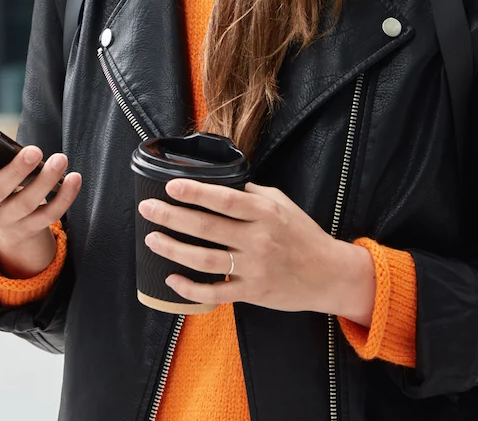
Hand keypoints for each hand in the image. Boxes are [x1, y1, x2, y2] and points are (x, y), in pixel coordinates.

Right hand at [0, 135, 81, 278]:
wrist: (4, 222)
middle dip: (15, 170)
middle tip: (35, 150)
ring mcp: (6, 219)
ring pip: (26, 203)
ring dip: (45, 181)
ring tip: (60, 159)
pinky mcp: (29, 228)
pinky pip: (49, 215)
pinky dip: (64, 197)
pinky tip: (74, 178)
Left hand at [138, 181, 374, 322]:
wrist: (330, 275)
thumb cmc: (303, 235)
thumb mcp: (282, 204)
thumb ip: (251, 194)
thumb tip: (219, 185)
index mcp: (265, 212)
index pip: (224, 199)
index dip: (195, 192)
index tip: (170, 185)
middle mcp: (258, 239)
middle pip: (207, 226)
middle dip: (172, 216)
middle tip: (147, 208)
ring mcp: (255, 267)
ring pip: (206, 259)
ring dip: (174, 249)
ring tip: (152, 239)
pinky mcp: (253, 292)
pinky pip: (216, 292)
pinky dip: (191, 288)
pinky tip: (171, 278)